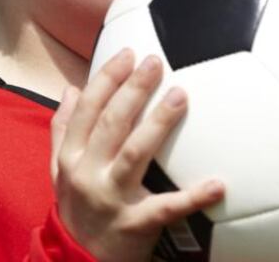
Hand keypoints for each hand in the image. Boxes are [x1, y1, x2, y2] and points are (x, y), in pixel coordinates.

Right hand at [50, 49, 224, 261]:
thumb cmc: (76, 209)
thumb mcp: (60, 170)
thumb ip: (63, 130)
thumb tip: (71, 89)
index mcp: (72, 157)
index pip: (87, 110)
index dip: (106, 79)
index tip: (127, 54)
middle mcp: (88, 174)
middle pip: (111, 124)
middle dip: (132, 89)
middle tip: (155, 62)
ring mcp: (111, 199)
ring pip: (134, 154)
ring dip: (157, 123)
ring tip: (180, 96)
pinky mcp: (135, 225)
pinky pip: (167, 208)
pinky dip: (193, 197)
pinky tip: (218, 184)